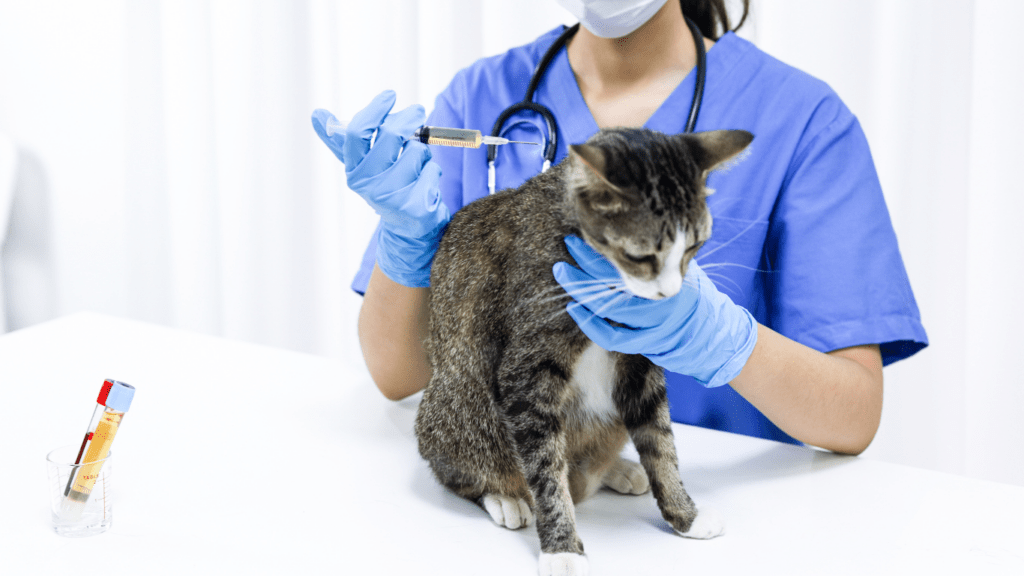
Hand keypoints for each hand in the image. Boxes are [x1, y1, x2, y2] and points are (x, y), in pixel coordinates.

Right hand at [311, 90, 449, 287]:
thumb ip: (342, 140)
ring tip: (417, 168)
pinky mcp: (417, 207)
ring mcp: (393, 198)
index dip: (375, 110)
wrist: (407, 230)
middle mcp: (369, 186)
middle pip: (391, 135)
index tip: (390, 96)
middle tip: (418, 111)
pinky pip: (432, 170)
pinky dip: (433, 172)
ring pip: (417, 151)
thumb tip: (316, 114)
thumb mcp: (364, 166)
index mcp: (354, 171)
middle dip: (409, 118)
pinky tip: (425, 186)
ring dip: (423, 154)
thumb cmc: (386, 187)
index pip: (357, 133)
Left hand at [552, 236, 756, 387]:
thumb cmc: (697, 295)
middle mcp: (662, 297)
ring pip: (610, 309)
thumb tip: (624, 231)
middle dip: (584, 267)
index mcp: (670, 274)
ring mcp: (655, 323)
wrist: (718, 335)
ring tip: (563, 276)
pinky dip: (591, 324)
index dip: (600, 248)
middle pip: (615, 281)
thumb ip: (659, 255)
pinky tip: (576, 309)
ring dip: (582, 293)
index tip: (577, 237)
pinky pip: (613, 336)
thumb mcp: (684, 267)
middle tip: (564, 252)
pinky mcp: (649, 344)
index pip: (629, 257)